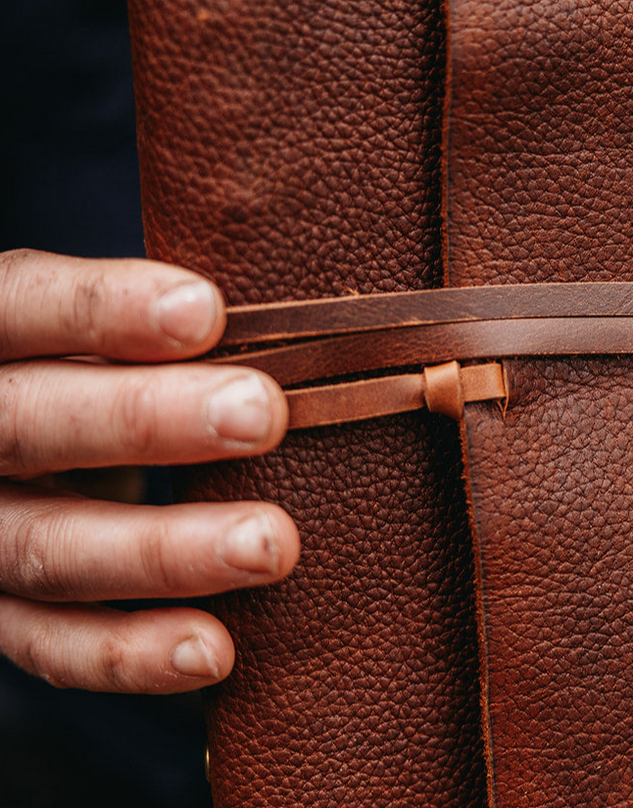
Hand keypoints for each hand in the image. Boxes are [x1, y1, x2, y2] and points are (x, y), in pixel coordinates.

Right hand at [0, 249, 297, 693]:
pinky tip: (213, 649)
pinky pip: (47, 642)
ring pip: (46, 545)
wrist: (26, 436)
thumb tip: (282, 317)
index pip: (24, 306)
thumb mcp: (99, 321)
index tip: (205, 311)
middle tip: (260, 415)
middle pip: (31, 423)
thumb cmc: (91, 361)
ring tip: (270, 545)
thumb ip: (155, 318)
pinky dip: (129, 650)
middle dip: (146, 419)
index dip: (102, 310)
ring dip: (163, 551)